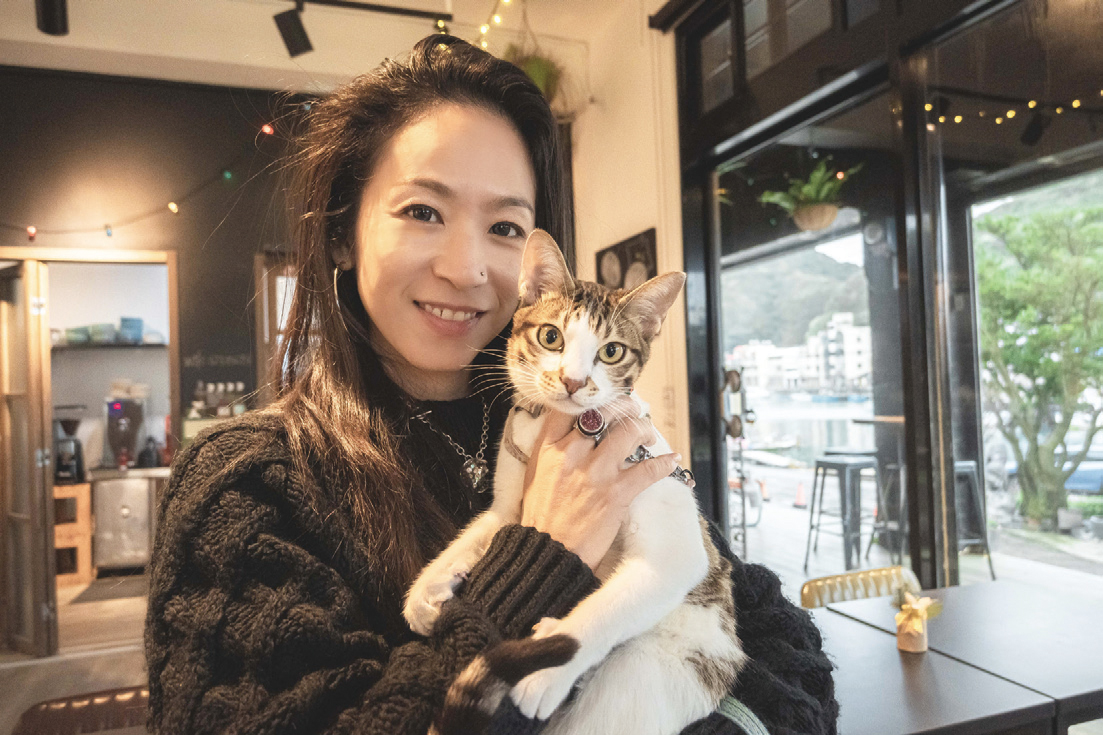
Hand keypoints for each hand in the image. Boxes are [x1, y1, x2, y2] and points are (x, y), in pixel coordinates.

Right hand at [520, 397, 682, 569]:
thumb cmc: (540, 517)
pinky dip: (664, 464)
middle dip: (625, 408)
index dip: (592, 399)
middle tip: (633, 412)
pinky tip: (672, 460)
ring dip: (645, 430)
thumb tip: (573, 433)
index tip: (604, 401)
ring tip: (649, 436)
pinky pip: (648, 469)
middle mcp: (572, 453)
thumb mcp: (536, 474)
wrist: (547, 551)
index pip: (571, 407)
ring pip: (629, 432)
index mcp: (549, 447)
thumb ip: (553, 450)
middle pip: (605, 412)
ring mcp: (596, 472)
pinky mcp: (616, 493)